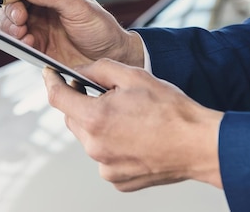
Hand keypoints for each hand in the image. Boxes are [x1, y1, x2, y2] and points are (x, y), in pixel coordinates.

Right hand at [0, 0, 143, 67]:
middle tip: (20, 19)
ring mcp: (36, 23)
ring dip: (9, 26)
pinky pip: (15, 39)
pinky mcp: (35, 43)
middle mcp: (40, 2)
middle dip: (9, 8)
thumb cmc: (100, 28)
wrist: (109, 58)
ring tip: (23, 34)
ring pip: (7, 20)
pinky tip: (30, 44)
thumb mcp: (79, 8)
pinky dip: (17, 41)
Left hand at [43, 60, 223, 190]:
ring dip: (98, 125)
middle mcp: (95, 147)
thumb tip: (78, 71)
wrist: (199, 144)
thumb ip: (98, 69)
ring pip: (88, 138)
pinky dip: (112, 145)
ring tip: (127, 118)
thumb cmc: (171, 111)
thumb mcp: (133, 76)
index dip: (51, 82)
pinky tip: (134, 137)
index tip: (50, 75)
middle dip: (82, 103)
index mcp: (95, 119)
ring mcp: (105, 167)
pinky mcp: (117, 180)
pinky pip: (104, 157)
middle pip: (72, 118)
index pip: (57, 97)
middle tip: (105, 94)